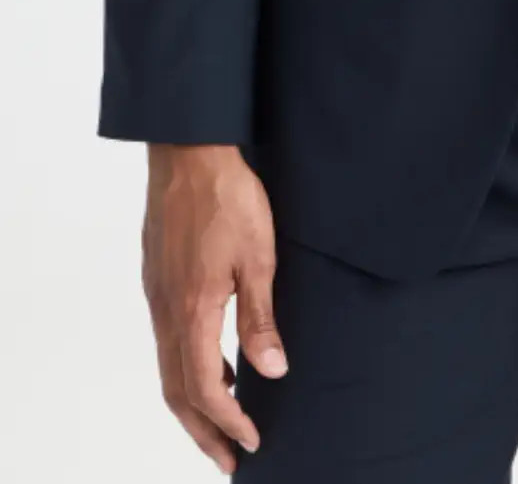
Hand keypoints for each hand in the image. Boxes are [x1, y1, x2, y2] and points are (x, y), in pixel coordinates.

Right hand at [142, 143, 287, 473]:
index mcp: (192, 311)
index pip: (205, 388)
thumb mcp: (258, 256)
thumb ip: (260, 317)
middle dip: (204, 432)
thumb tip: (271, 370)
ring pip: (168, 369)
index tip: (252, 443)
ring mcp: (158, 296)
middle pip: (177, 392)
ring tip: (225, 422)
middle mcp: (166, 311)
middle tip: (231, 459)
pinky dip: (188, 369)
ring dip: (194, 404)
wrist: (188, 152)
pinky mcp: (158, 281)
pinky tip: (217, 364)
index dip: (228, 422)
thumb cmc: (227, 197)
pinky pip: (168, 342)